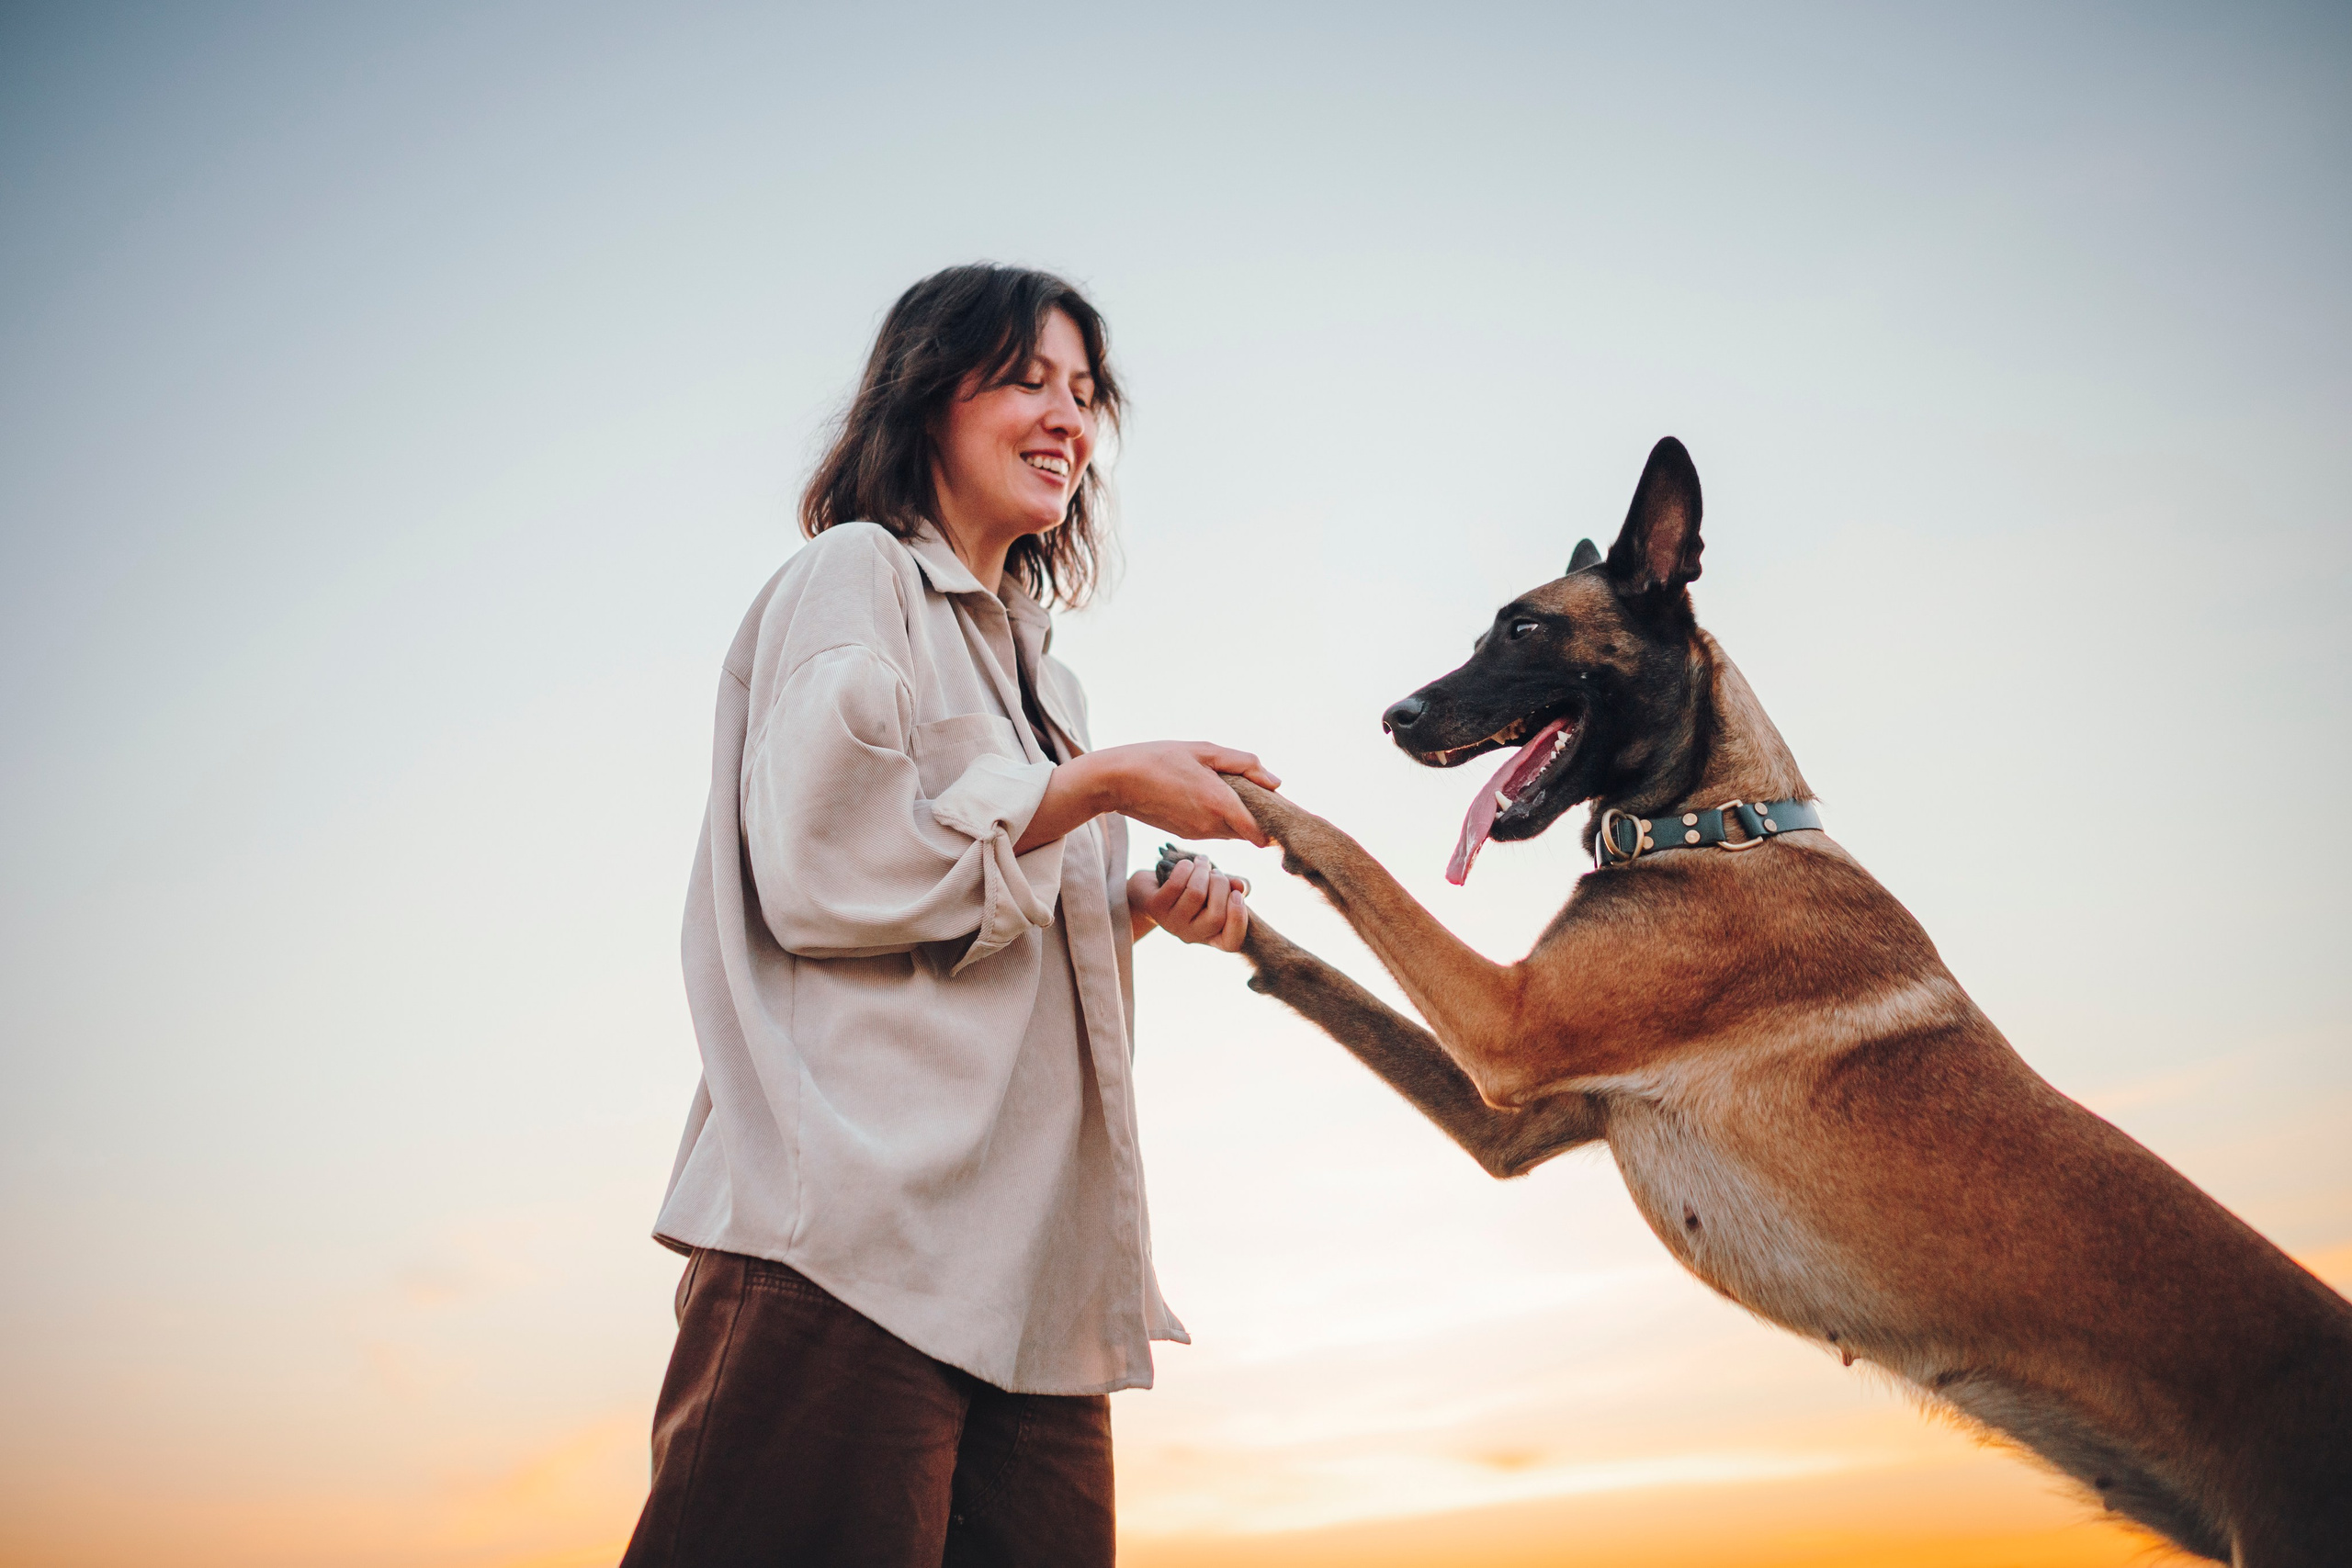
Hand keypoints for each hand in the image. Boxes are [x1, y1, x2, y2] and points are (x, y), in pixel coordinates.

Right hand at [1017, 742, 1279, 853]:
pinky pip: (1213, 831)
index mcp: (1219, 803)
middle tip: (1260, 794)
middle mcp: (1210, 825)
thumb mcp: (1203, 750)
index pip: (1259, 832)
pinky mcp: (1184, 834)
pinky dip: (1220, 820)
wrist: (1116, 781)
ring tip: (1235, 790)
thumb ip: (1243, 763)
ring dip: (1239, 819)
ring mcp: (1196, 833)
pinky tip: (1211, 797)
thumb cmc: (1159, 758)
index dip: (1273, 825)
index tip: (1279, 812)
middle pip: (1248, 832)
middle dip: (1258, 818)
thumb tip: (1275, 782)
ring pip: (1231, 833)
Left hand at [1126, 858, 1248, 950]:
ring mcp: (1172, 924)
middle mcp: (1191, 935)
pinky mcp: (1156, 907)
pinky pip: (1176, 884)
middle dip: (1221, 885)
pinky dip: (1186, 867)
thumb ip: (1234, 888)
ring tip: (1202, 862)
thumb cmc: (1191, 889)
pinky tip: (1187, 863)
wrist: (1152, 887)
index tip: (1237, 894)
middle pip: (1216, 916)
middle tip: (1215, 872)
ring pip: (1196, 894)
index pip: (1231, 943)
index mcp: (1210, 935)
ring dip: (1202, 870)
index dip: (1238, 919)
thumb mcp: (1216, 890)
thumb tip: (1241, 886)